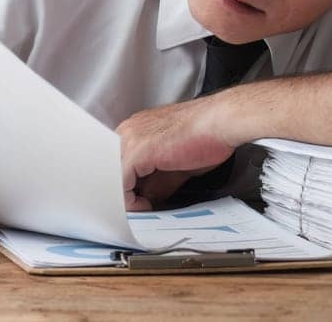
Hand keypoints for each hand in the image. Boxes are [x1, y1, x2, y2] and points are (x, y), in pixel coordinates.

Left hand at [116, 96, 236, 210]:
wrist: (220, 122)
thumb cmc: (206, 136)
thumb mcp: (177, 165)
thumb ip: (158, 182)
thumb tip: (149, 199)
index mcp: (136, 129)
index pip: (118, 162)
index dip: (126, 186)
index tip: (138, 202)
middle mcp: (129, 131)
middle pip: (111, 168)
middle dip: (123, 192)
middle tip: (137, 209)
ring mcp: (131, 138)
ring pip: (112, 175)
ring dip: (124, 197)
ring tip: (141, 210)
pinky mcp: (138, 150)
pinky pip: (122, 181)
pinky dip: (129, 199)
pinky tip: (144, 207)